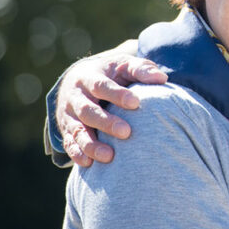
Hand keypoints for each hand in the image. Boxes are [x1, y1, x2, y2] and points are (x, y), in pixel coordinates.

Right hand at [55, 41, 166, 166]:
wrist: (78, 79)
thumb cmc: (111, 73)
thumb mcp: (124, 65)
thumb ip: (141, 69)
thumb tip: (162, 78)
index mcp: (89, 77)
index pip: (101, 85)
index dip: (117, 94)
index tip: (136, 103)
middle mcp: (76, 96)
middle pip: (87, 110)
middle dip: (106, 122)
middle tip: (126, 132)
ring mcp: (69, 114)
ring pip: (77, 130)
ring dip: (91, 144)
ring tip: (109, 156)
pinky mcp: (66, 129)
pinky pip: (69, 143)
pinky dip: (77, 153)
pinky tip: (89, 163)